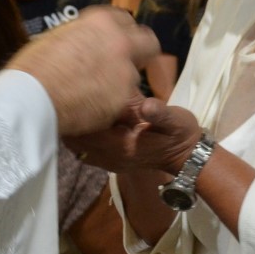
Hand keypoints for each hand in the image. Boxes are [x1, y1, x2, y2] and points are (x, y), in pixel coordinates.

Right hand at [8, 7, 158, 135]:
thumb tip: (86, 40)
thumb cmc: (33, 67)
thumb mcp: (57, 37)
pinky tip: (89, 108)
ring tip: (92, 93)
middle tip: (125, 64)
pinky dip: (110, 105)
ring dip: (120, 84)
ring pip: (133, 76)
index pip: (126, 20)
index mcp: (101, 21)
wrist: (30, 98)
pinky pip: (122, 101)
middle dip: (141, 53)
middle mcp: (120, 41)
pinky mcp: (123, 98)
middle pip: (149, 43)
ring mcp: (125, 71)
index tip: (115, 43)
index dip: (121, 33)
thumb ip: (82, 35)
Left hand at [69, 96, 201, 176]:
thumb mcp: (176, 121)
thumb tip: (146, 105)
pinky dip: (80, 135)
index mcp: (123, 146)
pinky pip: (85, 149)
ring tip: (72, 103)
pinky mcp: (110, 160)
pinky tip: (84, 118)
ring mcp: (109, 161)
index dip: (79, 113)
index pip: (90, 132)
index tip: (75, 92)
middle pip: (77, 141)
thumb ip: (160, 114)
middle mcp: (110, 157)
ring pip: (77, 146)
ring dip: (73, 127)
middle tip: (67, 94)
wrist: (186, 157)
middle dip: (71, 119)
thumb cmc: (180, 135)